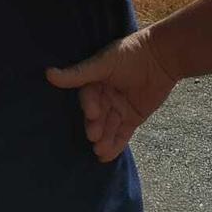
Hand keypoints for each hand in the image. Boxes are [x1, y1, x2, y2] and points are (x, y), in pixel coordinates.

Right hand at [46, 27, 178, 162]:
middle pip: (97, 116)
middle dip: (96, 127)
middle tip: (94, 137)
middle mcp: (105, 96)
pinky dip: (115, 145)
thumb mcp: (104, 63)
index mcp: (95, 81)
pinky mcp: (132, 118)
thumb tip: (49, 74)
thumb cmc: (131, 54)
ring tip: (100, 151)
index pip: (88, 97)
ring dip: (104, 140)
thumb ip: (79, 73)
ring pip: (108, 127)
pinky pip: (122, 134)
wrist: (163, 57)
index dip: (90, 106)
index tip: (93, 113)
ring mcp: (118, 108)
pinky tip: (107, 156)